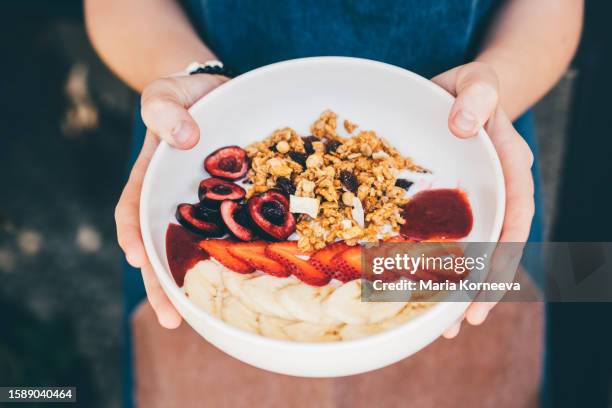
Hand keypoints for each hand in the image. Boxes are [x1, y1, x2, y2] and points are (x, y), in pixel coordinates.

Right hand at [116, 74, 227, 327]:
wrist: (222, 95)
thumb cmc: (189, 96)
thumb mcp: (168, 93)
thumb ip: (163, 108)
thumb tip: (182, 139)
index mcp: (151, 178)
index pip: (134, 211)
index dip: (133, 237)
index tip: (138, 260)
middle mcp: (176, 202)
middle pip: (164, 248)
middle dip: (164, 284)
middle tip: (171, 319)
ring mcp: (208, 209)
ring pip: (200, 251)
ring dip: (200, 285)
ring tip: (206, 320)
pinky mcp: (238, 209)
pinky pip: (237, 237)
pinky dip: (237, 261)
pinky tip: (250, 285)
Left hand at [432, 62, 534, 337]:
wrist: (460, 94)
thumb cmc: (471, 89)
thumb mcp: (477, 83)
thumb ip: (476, 97)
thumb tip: (464, 127)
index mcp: (510, 168)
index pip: (515, 214)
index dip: (504, 252)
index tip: (489, 285)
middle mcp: (495, 192)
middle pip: (494, 246)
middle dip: (480, 286)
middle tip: (459, 323)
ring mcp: (472, 203)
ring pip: (469, 251)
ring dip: (455, 287)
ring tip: (439, 326)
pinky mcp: (448, 205)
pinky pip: (444, 239)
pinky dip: (434, 266)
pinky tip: (416, 291)